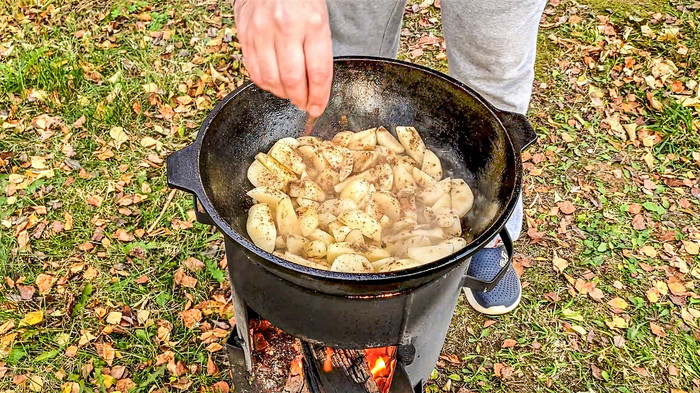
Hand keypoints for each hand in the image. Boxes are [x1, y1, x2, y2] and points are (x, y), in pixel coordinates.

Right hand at [234, 0, 332, 117]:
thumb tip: (316, 87)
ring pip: (272, 80)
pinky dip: (266, 84)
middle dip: (301, 99)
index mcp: (313, 24)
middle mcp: (286, 28)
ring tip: (290, 94)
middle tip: (305, 104)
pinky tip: (274, 83)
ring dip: (283, 94)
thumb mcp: (320, 19)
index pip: (318, 73)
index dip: (319, 98)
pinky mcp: (245, 34)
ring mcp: (262, 31)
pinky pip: (254, 71)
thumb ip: (319, 51)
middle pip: (294, 80)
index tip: (318, 108)